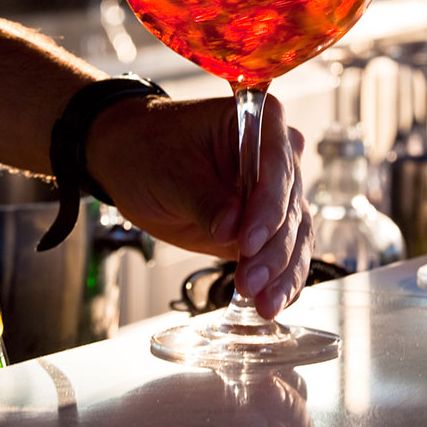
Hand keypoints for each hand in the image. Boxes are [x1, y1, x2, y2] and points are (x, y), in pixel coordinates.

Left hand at [86, 92, 311, 318]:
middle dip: (273, 250)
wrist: (131, 160)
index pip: (277, 166)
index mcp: (259, 122)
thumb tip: (232, 230)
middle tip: (251, 282)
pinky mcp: (266, 225)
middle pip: (290, 205)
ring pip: (296, 234)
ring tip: (263, 304)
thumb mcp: (169, 170)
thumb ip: (204, 199)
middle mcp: (278, 154)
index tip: (247, 242)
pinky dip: (281, 280)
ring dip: (282, 272)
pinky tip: (272, 303)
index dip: (268, 206)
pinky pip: (285, 253)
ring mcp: (275, 192)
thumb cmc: (149, 148)